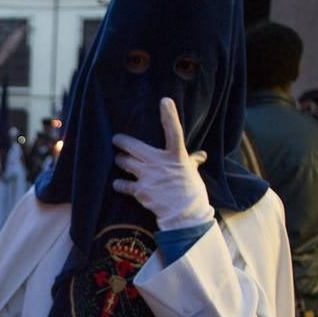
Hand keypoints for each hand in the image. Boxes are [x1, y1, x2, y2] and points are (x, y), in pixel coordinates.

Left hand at [112, 97, 214, 229]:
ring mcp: (148, 177)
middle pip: (134, 147)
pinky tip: (118, 184)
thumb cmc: (192, 193)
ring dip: (120, 161)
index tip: (164, 101)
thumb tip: (201, 156)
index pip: (174, 131)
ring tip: (119, 161)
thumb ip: (192, 162)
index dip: (169, 115)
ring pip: (125, 162)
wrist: (185, 216)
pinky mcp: (140, 191)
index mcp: (176, 156)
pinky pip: (123, 184)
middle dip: (122, 142)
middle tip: (116, 140)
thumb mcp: (193, 174)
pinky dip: (119, 184)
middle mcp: (159, 163)